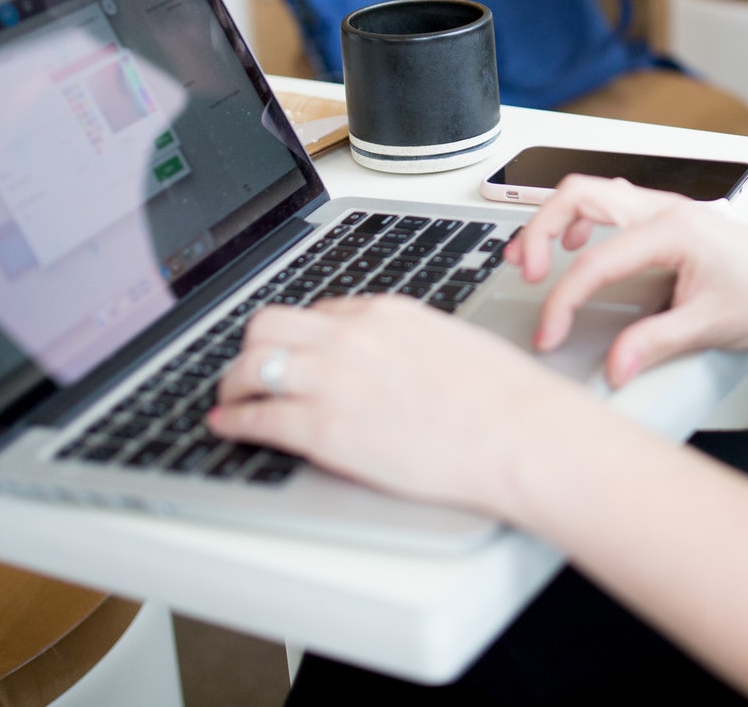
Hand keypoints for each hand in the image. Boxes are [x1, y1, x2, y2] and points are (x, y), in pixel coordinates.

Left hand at [209, 296, 589, 515]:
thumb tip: (396, 360)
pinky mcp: (323, 429)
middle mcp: (351, 338)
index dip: (301, 336)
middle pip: (269, 325)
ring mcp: (333, 381)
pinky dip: (234, 422)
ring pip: (252, 366)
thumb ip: (412, 343)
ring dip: (232, 383)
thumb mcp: (454, 344)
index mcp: (387, 314)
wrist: (518, 435)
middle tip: (248, 369)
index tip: (295, 352)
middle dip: (252, 348)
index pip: (321, 312)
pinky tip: (229, 428)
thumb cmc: (505, 399)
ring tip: (229, 400)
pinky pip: (258, 418)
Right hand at [512, 175, 747, 386]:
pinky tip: (579, 247)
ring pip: (593, 193)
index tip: (551, 333)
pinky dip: (583, 222)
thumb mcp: (710, 327)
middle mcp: (665, 208)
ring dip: (557, 219)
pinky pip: (613, 205)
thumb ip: (653, 345)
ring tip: (536, 257)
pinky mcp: (670, 222)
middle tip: (525, 272)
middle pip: (579, 195)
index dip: (563, 301)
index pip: (596, 261)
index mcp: (673, 228)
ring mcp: (667, 210)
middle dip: (540, 229)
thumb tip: (613, 366)